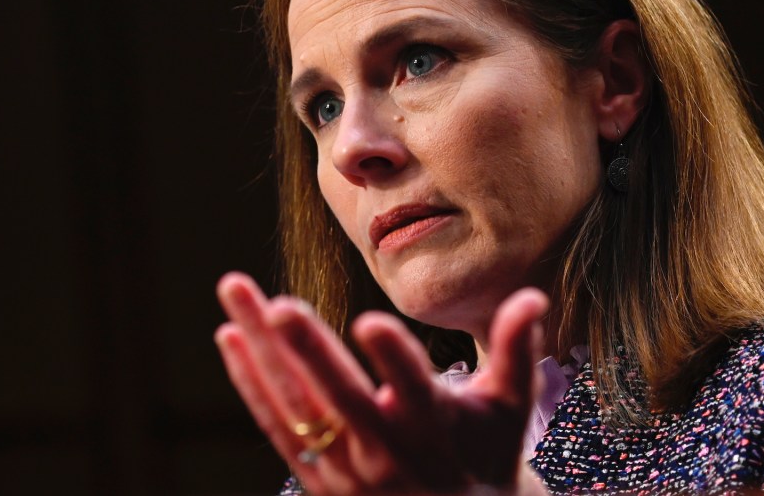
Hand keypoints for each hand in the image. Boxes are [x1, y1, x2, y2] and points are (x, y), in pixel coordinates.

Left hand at [214, 272, 549, 495]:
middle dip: (310, 351)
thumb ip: (515, 351)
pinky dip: (249, 382)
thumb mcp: (509, 410)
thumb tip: (534, 294)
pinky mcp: (316, 476)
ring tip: (235, 288)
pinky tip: (229, 334)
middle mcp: (386, 456)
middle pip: (342, 400)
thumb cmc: (485, 455)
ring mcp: (344, 470)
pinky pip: (275, 425)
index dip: (397, 362)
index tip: (371, 323)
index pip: (417, 395)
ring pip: (296, 405)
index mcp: (436, 435)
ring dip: (261, 348)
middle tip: (279, 304)